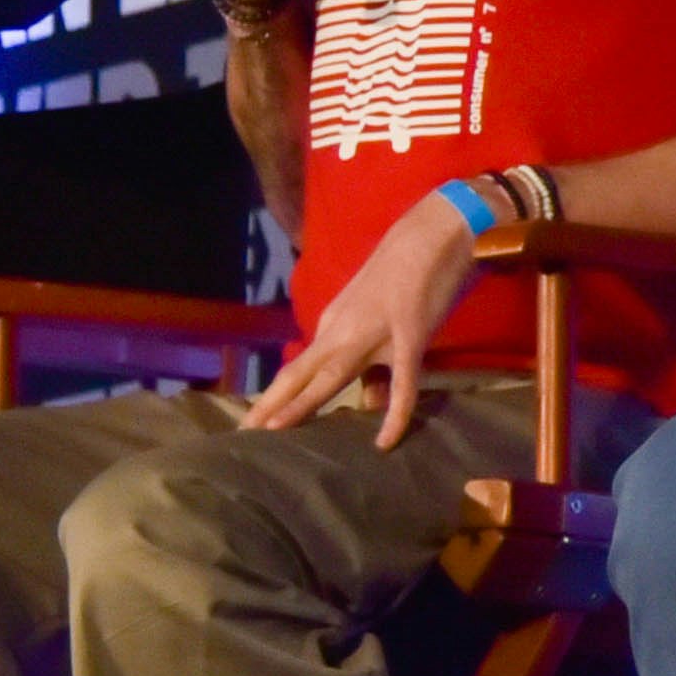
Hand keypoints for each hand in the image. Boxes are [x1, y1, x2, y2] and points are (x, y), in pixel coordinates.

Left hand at [251, 185, 481, 440]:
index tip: (252, 422)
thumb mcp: (376, 320)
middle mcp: (343, 329)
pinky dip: (394, 414)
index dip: (275, 396)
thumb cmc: (405, 274)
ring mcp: (374, 334)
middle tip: (243, 434)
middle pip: (300, 373)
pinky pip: (402, 384)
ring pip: (332, 375)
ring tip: (273, 430)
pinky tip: (385, 442)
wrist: (431, 233)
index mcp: (333, 324)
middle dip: (271, 404)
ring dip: (301, 403)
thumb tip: (367, 405)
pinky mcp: (409, 337)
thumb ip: (371, 364)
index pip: (299, 368)